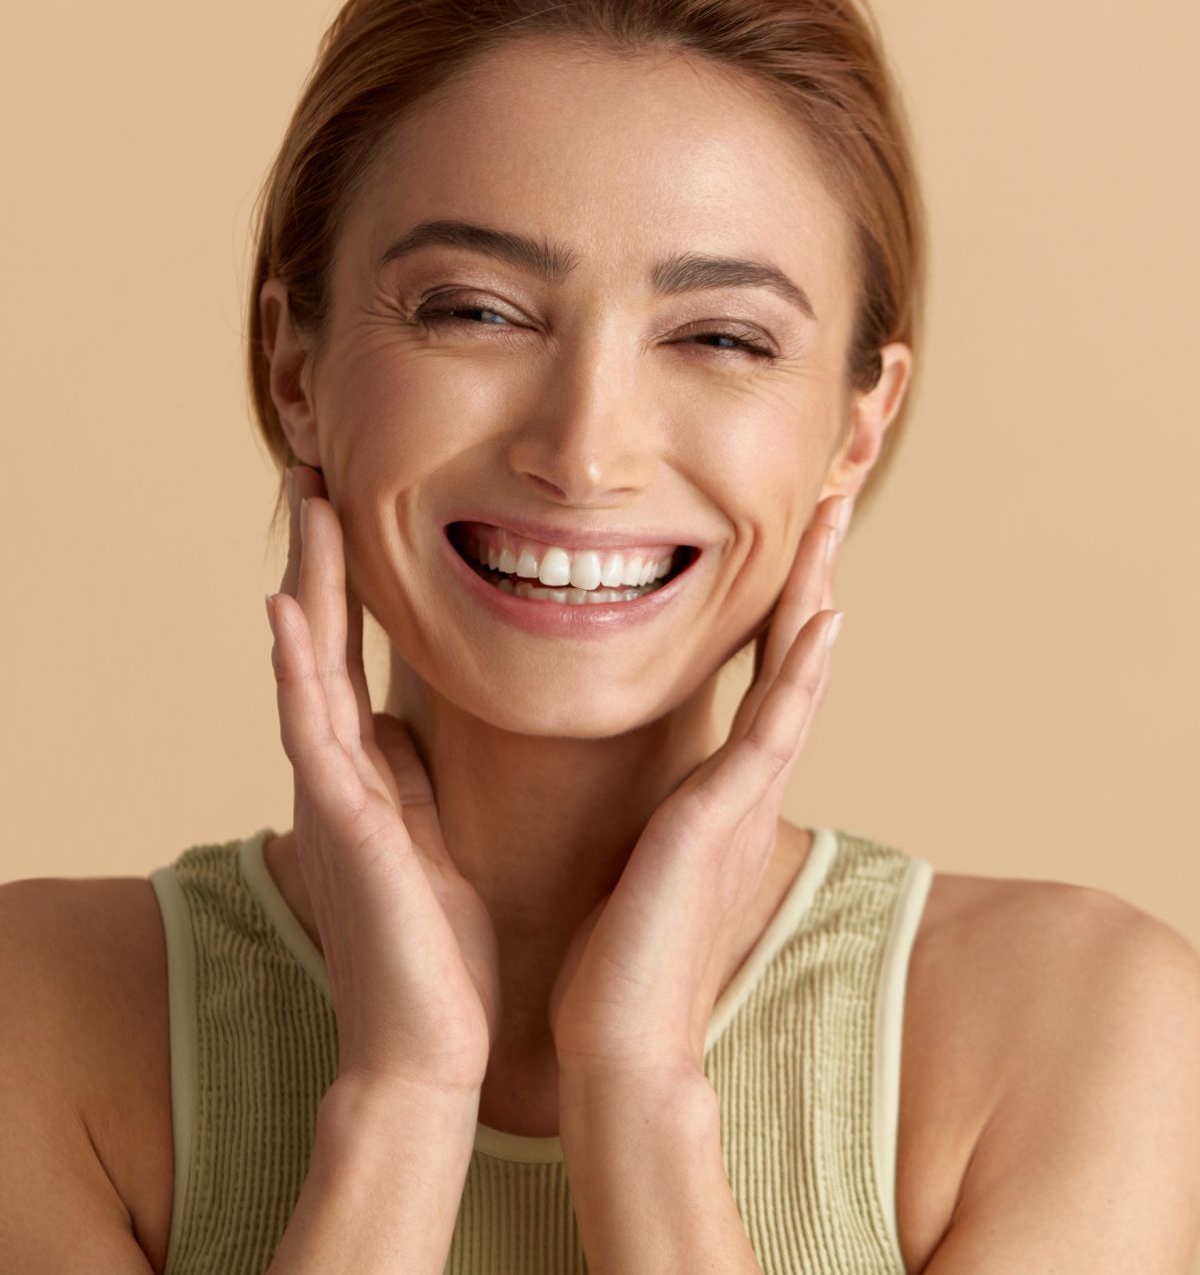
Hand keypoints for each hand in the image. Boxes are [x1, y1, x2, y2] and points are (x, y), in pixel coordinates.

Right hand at [265, 465, 501, 1097]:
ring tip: (305, 506)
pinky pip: (310, 731)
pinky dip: (295, 668)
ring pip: (309, 668)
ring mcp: (331, 795)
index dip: (348, 583)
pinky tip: (286, 609)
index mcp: (367, 772)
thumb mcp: (432, 836)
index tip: (351, 509)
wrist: (428, 1045)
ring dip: (305, 584)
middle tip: (315, 476)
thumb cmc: (439, 945)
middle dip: (318, 560)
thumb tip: (409, 723)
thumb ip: (412, 777)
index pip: (351, 656)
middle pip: (322, 643)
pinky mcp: (341, 826)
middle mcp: (337, 772)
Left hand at [547, 493, 850, 1087]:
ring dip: (814, 591)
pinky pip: (778, 725)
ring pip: (794, 670)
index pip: (752, 673)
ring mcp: (747, 795)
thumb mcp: (624, 851)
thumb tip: (597, 770)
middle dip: (807, 573)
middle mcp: (745, 781)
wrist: (620, 1038)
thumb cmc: (614, 954)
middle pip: (788, 654)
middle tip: (828, 498)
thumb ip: (633, 804)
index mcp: (715, 784)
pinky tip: (825, 614)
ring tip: (834, 520)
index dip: (772, 602)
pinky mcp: (732, 815)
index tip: (780, 538)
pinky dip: (804, 669)